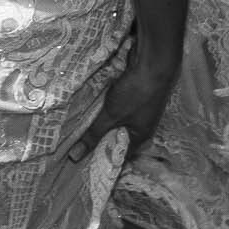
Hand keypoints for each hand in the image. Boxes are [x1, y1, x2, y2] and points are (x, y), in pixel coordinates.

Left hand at [67, 44, 178, 163]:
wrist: (153, 63)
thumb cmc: (136, 94)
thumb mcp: (112, 116)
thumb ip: (94, 135)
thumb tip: (75, 157)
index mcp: (139, 136)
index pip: (120, 156)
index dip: (103, 161)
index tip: (83, 165)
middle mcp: (140, 125)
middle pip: (116, 137)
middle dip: (98, 140)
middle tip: (75, 145)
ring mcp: (138, 108)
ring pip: (115, 120)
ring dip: (100, 122)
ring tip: (78, 127)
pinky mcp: (133, 94)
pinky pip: (115, 106)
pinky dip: (104, 108)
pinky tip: (90, 106)